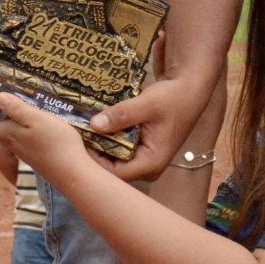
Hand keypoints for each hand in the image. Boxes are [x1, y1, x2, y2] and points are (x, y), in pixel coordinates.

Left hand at [0, 92, 102, 184]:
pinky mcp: (39, 158)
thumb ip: (17, 109)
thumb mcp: (37, 119)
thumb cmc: (56, 142)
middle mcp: (14, 146)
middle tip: (21, 100)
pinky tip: (49, 125)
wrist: (73, 173)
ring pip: (16, 135)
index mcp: (9, 135)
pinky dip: (33, 131)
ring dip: (22, 122)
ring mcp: (27, 154)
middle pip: (0, 131)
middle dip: (7, 114)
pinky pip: (29, 141)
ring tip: (38, 109)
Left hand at [89, 76, 214, 181]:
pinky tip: (94, 127)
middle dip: (94, 153)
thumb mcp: (146, 104)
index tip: (77, 143)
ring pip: (114, 159)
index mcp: (151, 163)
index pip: (114, 173)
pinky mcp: (141, 150)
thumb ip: (121, 116)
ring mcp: (144, 159)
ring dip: (99, 145)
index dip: (94, 160)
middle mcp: (147, 167)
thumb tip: (94, 125)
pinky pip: (118, 150)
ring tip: (81, 131)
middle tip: (75, 136)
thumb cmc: (173, 99)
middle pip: (112, 169)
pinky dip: (107, 139)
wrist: (189, 90)